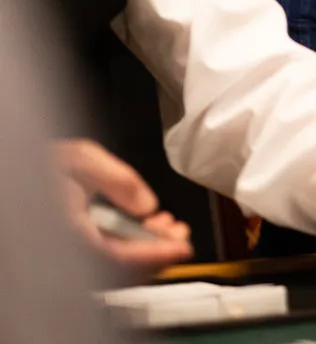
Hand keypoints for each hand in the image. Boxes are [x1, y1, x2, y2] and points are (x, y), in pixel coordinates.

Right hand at [56, 139, 192, 269]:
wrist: (24, 173)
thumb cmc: (44, 166)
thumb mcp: (81, 158)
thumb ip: (118, 180)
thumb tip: (147, 207)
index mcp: (68, 230)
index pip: (117, 255)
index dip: (153, 254)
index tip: (180, 247)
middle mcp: (69, 248)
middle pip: (121, 269)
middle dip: (158, 252)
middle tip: (181, 235)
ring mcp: (72, 252)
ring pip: (116, 267)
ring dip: (149, 249)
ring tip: (168, 226)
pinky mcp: (76, 250)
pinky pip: (107, 258)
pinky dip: (133, 246)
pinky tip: (146, 227)